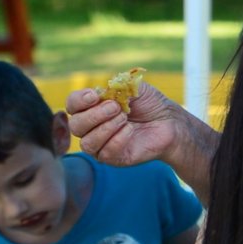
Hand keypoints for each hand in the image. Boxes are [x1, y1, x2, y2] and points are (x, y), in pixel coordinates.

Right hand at [66, 82, 185, 167]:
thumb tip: (103, 89)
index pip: (72, 105)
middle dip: (95, 115)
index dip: (78, 101)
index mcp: (92, 108)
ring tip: (125, 119)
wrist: (170, 122)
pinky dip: (117, 140)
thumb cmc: (150, 104)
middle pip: (75, 125)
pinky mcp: (113, 158)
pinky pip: (104, 154)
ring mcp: (101, 144)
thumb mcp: (134, 88)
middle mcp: (91, 127)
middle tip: (117, 108)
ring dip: (106, 128)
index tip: (95, 95)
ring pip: (86, 143)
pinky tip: (130, 130)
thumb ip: (117, 85)